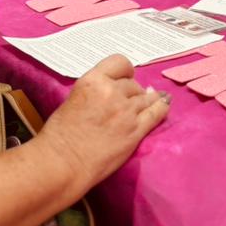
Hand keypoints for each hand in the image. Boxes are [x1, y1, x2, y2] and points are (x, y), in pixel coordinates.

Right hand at [41, 54, 170, 186]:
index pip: (119, 63)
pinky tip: (165, 104)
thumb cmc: (60, 134)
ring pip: (147, 96)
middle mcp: (112, 91)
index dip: (125, 71)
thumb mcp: (74, 99)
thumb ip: (94, 91)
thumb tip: (111, 92)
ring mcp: (126, 111)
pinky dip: (162, 107)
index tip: (124, 78)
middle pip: (133, 83)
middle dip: (132, 90)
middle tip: (128, 100)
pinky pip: (156, 113)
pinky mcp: (136, 130)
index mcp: (93, 81)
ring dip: (147, 99)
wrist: (63, 162)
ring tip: (153, 99)